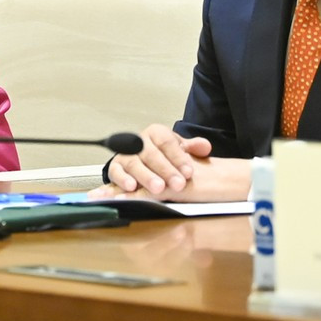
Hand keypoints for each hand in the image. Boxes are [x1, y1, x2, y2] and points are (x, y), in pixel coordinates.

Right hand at [91, 124, 251, 202]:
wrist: (142, 161)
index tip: (188, 172)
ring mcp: (125, 154)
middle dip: (166, 170)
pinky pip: (116, 172)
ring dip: (146, 176)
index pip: (167, 142)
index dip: (178, 157)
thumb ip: (193, 148)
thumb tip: (204, 147)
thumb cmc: (164, 156)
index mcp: (155, 133)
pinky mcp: (115, 167)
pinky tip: (132, 187)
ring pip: (134, 164)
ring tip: (158, 188)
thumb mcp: (179, 149)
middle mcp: (138, 141)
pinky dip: (122, 180)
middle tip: (178, 184)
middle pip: (151, 154)